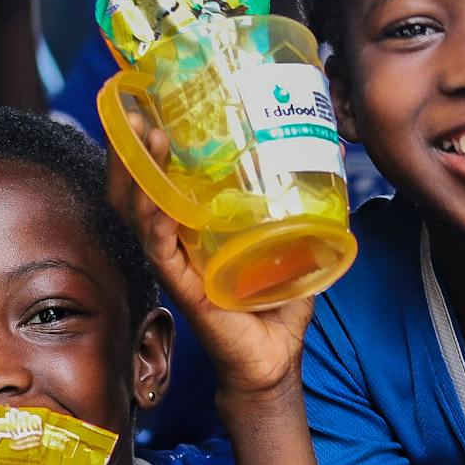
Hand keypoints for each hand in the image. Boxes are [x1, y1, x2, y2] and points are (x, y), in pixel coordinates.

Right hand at [108, 108, 313, 398]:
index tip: (152, 105)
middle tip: (140, 113)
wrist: (275, 359)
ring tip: (147, 139)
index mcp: (196, 225)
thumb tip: (333, 152)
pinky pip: (159, 251)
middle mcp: (178, 240)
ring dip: (137, 175)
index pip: (161, 178)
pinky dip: (155, 223)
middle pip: (137, 188)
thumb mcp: (294, 238)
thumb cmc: (276, 304)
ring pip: (139, 213)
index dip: (150, 144)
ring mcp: (176, 263)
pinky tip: (157, 201)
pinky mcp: (184, 287)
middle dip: (131, 149)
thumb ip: (306, 199)